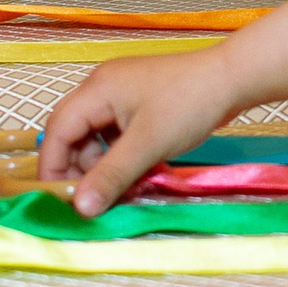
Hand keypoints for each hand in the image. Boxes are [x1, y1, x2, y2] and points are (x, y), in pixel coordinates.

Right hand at [39, 49, 244, 214]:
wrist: (234, 78)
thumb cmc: (189, 104)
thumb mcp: (147, 144)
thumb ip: (111, 176)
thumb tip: (80, 208)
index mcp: (97, 89)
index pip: (58, 131)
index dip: (54, 166)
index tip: (61, 199)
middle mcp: (104, 87)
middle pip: (74, 133)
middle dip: (80, 168)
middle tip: (94, 197)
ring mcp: (123, 93)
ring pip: (97, 136)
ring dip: (104, 164)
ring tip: (122, 188)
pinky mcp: (141, 102)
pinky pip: (118, 133)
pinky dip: (122, 155)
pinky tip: (137, 173)